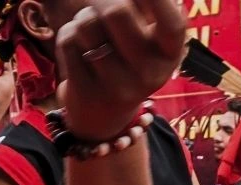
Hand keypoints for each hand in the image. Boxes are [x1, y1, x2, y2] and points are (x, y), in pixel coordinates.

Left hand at [54, 0, 185, 140]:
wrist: (104, 116)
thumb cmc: (127, 61)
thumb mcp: (148, 40)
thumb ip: (144, 10)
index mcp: (170, 56)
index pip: (173, 24)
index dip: (157, 0)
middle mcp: (149, 75)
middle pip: (117, 10)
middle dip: (102, 0)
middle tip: (101, 8)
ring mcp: (117, 87)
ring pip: (87, 24)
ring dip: (83, 19)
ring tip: (90, 33)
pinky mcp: (86, 93)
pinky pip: (68, 41)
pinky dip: (67, 36)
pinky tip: (77, 51)